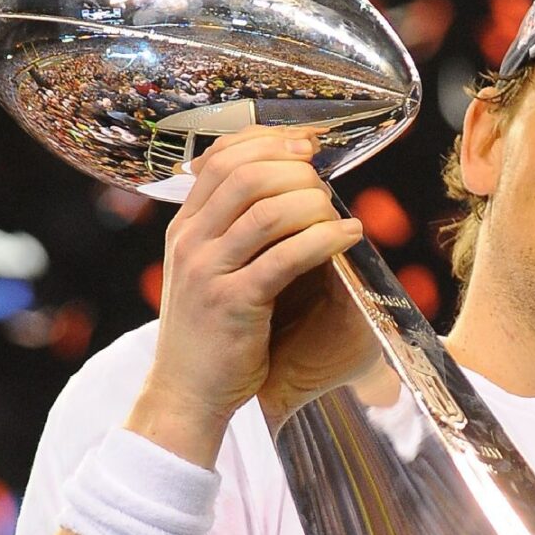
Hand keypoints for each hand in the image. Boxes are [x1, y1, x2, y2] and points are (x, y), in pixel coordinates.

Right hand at [126, 125, 371, 465]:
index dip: (269, 141)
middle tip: (325, 182)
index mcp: (184, 226)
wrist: (187, 393)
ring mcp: (207, 271)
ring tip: (338, 214)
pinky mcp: (233, 303)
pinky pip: (286, 257)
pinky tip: (349, 237)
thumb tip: (289, 183)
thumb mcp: (209, 269)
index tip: (307, 143)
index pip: (222, 157)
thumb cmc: (211, 330)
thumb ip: (233, 228)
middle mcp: (190, 241)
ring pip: (268, 211)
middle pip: (246, 174)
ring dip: (314, 203)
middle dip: (296, 169)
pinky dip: (325, 239)